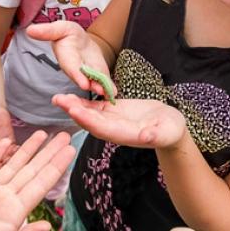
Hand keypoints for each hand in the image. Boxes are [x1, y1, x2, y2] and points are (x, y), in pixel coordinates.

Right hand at [0, 131, 75, 230]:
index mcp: (15, 210)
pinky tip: (5, 143)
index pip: (42, 182)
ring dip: (27, 150)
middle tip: (65, 135)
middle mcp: (5, 198)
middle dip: (49, 152)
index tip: (71, 150)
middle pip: (32, 170)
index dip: (57, 165)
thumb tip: (48, 226)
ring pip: (12, 165)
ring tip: (42, 134)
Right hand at [26, 21, 114, 97]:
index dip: (77, 75)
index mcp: (66, 59)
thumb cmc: (67, 33)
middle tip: (99, 90)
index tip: (83, 83)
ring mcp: (87, 74)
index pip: (71, 68)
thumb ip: (47, 31)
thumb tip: (29, 30)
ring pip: (94, 82)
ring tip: (108, 92)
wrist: (80, 40)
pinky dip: (108, 88)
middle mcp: (76, 70)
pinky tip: (114, 92)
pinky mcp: (97, 75)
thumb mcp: (59, 28)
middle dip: (91, 85)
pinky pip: (103, 82)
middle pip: (84, 79)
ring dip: (101, 88)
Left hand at [53, 93, 187, 149]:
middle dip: (74, 111)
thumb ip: (156, 135)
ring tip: (58, 97)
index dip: (88, 120)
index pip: (103, 128)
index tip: (75, 110)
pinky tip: (70, 95)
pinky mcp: (113, 112)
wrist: (171, 128)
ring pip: (89, 114)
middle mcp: (114, 130)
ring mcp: (112, 121)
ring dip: (73, 106)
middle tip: (59, 100)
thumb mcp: (167, 131)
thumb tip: (146, 136)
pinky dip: (82, 102)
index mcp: (125, 134)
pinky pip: (95, 108)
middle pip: (91, 122)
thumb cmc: (171, 130)